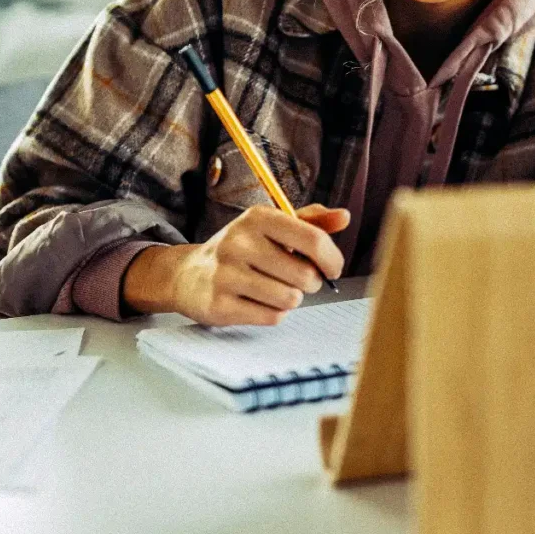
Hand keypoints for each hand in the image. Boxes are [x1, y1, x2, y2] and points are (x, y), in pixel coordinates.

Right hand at [122, 203, 348, 325]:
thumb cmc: (243, 249)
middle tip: (296, 279)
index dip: (332, 259)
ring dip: (290, 298)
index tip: (332, 269)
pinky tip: (257, 301)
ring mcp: (226, 274)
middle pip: (305, 276)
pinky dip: (273, 313)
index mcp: (258, 217)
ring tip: (274, 288)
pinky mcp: (219, 305)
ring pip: (291, 299)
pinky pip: (271, 317)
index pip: (313, 239)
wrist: (190, 274)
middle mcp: (239, 242)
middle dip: (310, 283)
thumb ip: (311, 222)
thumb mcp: (273, 227)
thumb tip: (344, 216)